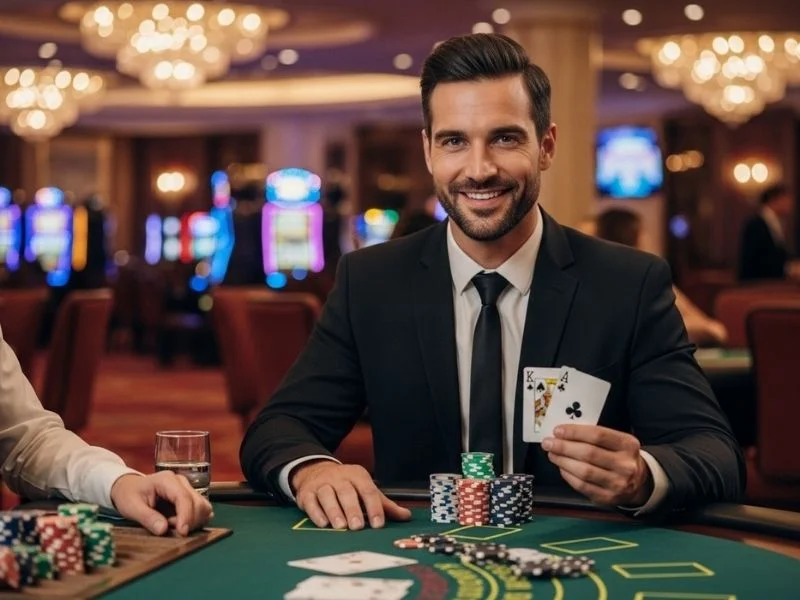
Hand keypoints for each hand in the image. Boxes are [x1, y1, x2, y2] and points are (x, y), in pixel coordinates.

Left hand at [110, 472, 213, 535]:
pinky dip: (196, 520)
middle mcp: (182, 482)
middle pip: (198, 502)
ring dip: (193, 521)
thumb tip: (163, 530)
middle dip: (188, 521)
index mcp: (167, 480)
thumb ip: (147, 518)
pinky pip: (202, 509)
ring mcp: (188, 488)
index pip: (183, 497)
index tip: (182, 533)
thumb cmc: (129, 495)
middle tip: (168, 527)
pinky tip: (181, 523)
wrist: (129, 487)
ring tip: (173, 524)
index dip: (186, 516)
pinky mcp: (191, 497)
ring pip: (204, 506)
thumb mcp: (131, 507)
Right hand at [291, 461, 411, 529]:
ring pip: (327, 495)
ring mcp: (321, 483)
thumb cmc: (346, 485)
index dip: (374, 507)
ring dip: (334, 511)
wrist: (316, 471)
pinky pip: (310, 502)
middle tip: (358, 527)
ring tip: (340, 526)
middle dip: (352, 509)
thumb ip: (383, 504)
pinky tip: (323, 524)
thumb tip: (406, 516)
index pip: (368, 490)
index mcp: (357, 475)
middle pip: (346, 491)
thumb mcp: (365, 489)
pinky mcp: (306, 492)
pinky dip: (316, 513)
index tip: (378, 523)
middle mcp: (339, 477)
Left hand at [542, 424, 652, 506]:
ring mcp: (618, 484)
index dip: (574, 432)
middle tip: (548, 442)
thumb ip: (594, 437)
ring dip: (563, 461)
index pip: (598, 435)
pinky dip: (568, 476)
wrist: (639, 483)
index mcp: (628, 445)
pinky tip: (562, 468)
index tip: (557, 430)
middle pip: (589, 453)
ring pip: (584, 471)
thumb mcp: (616, 442)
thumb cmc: (620, 456)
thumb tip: (563, 434)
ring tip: (552, 454)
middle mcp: (626, 465)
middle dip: (564, 447)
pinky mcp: (608, 498)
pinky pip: (582, 486)